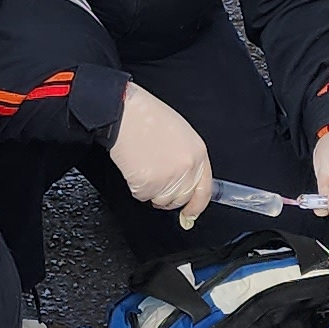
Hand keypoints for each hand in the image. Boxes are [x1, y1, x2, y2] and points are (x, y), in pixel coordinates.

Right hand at [108, 83, 213, 222]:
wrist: (124, 112)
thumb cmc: (147, 117)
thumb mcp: (180, 134)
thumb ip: (187, 158)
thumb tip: (186, 181)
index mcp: (198, 153)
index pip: (204, 190)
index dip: (196, 206)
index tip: (190, 215)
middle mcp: (187, 168)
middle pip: (181, 199)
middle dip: (168, 196)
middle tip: (156, 180)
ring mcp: (169, 177)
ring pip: (161, 200)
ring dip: (151, 190)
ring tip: (144, 166)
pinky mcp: (148, 184)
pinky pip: (143, 196)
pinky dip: (136, 186)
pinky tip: (134, 167)